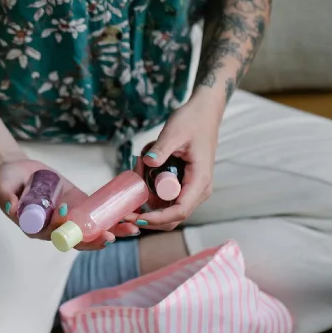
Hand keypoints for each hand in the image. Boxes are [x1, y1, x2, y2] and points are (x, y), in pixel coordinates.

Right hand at [0, 158, 137, 249]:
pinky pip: (97, 216)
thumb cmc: (6, 180)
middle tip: (110, 237)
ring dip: (111, 231)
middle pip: (77, 239)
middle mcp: (55, 228)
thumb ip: (3, 196)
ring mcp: (69, 219)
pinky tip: (130, 216)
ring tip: (130, 229)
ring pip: (91, 231)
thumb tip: (9, 207)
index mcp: (36, 228)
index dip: (63, 230)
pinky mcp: (79, 207)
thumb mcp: (0, 186)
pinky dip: (113, 217)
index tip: (70, 218)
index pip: (52, 235)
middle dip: (94, 239)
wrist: (17, 172)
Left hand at [135, 97, 222, 230]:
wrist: (204, 113)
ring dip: (149, 199)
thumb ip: (161, 149)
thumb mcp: (174, 132)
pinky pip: (167, 198)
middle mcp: (199, 190)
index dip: (157, 219)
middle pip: (173, 218)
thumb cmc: (193, 120)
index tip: (137, 217)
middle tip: (127, 209)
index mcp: (200, 181)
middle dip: (149, 216)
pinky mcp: (186, 186)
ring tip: (138, 170)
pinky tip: (144, 171)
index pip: (179, 211)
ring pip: (168, 209)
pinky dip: (152, 191)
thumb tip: (147, 162)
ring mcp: (193, 190)